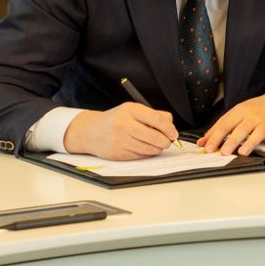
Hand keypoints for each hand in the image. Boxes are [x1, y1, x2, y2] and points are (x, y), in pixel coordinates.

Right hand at [63, 102, 178, 159]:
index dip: (170, 129)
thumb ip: (153, 114)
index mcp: (130, 110)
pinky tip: (142, 147)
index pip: (158, 120)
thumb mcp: (132, 110)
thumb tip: (170, 124)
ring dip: (157, 148)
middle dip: (166, 141)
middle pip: (156, 137)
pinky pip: (141, 156)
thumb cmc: (115, 120)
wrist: (91, 132)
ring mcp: (121, 140)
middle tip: (167, 141)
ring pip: (150, 149)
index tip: (173, 133)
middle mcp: (125, 125)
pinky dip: (146, 153)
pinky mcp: (119, 154)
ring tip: (154, 143)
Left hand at [199, 94, 264, 155]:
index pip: (225, 125)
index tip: (208, 147)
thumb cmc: (253, 110)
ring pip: (258, 133)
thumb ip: (219, 128)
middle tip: (223, 152)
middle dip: (231, 141)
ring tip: (242, 152)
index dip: (216, 137)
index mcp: (240, 111)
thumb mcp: (235, 114)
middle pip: (241, 129)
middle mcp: (253, 116)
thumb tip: (203, 142)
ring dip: (250, 143)